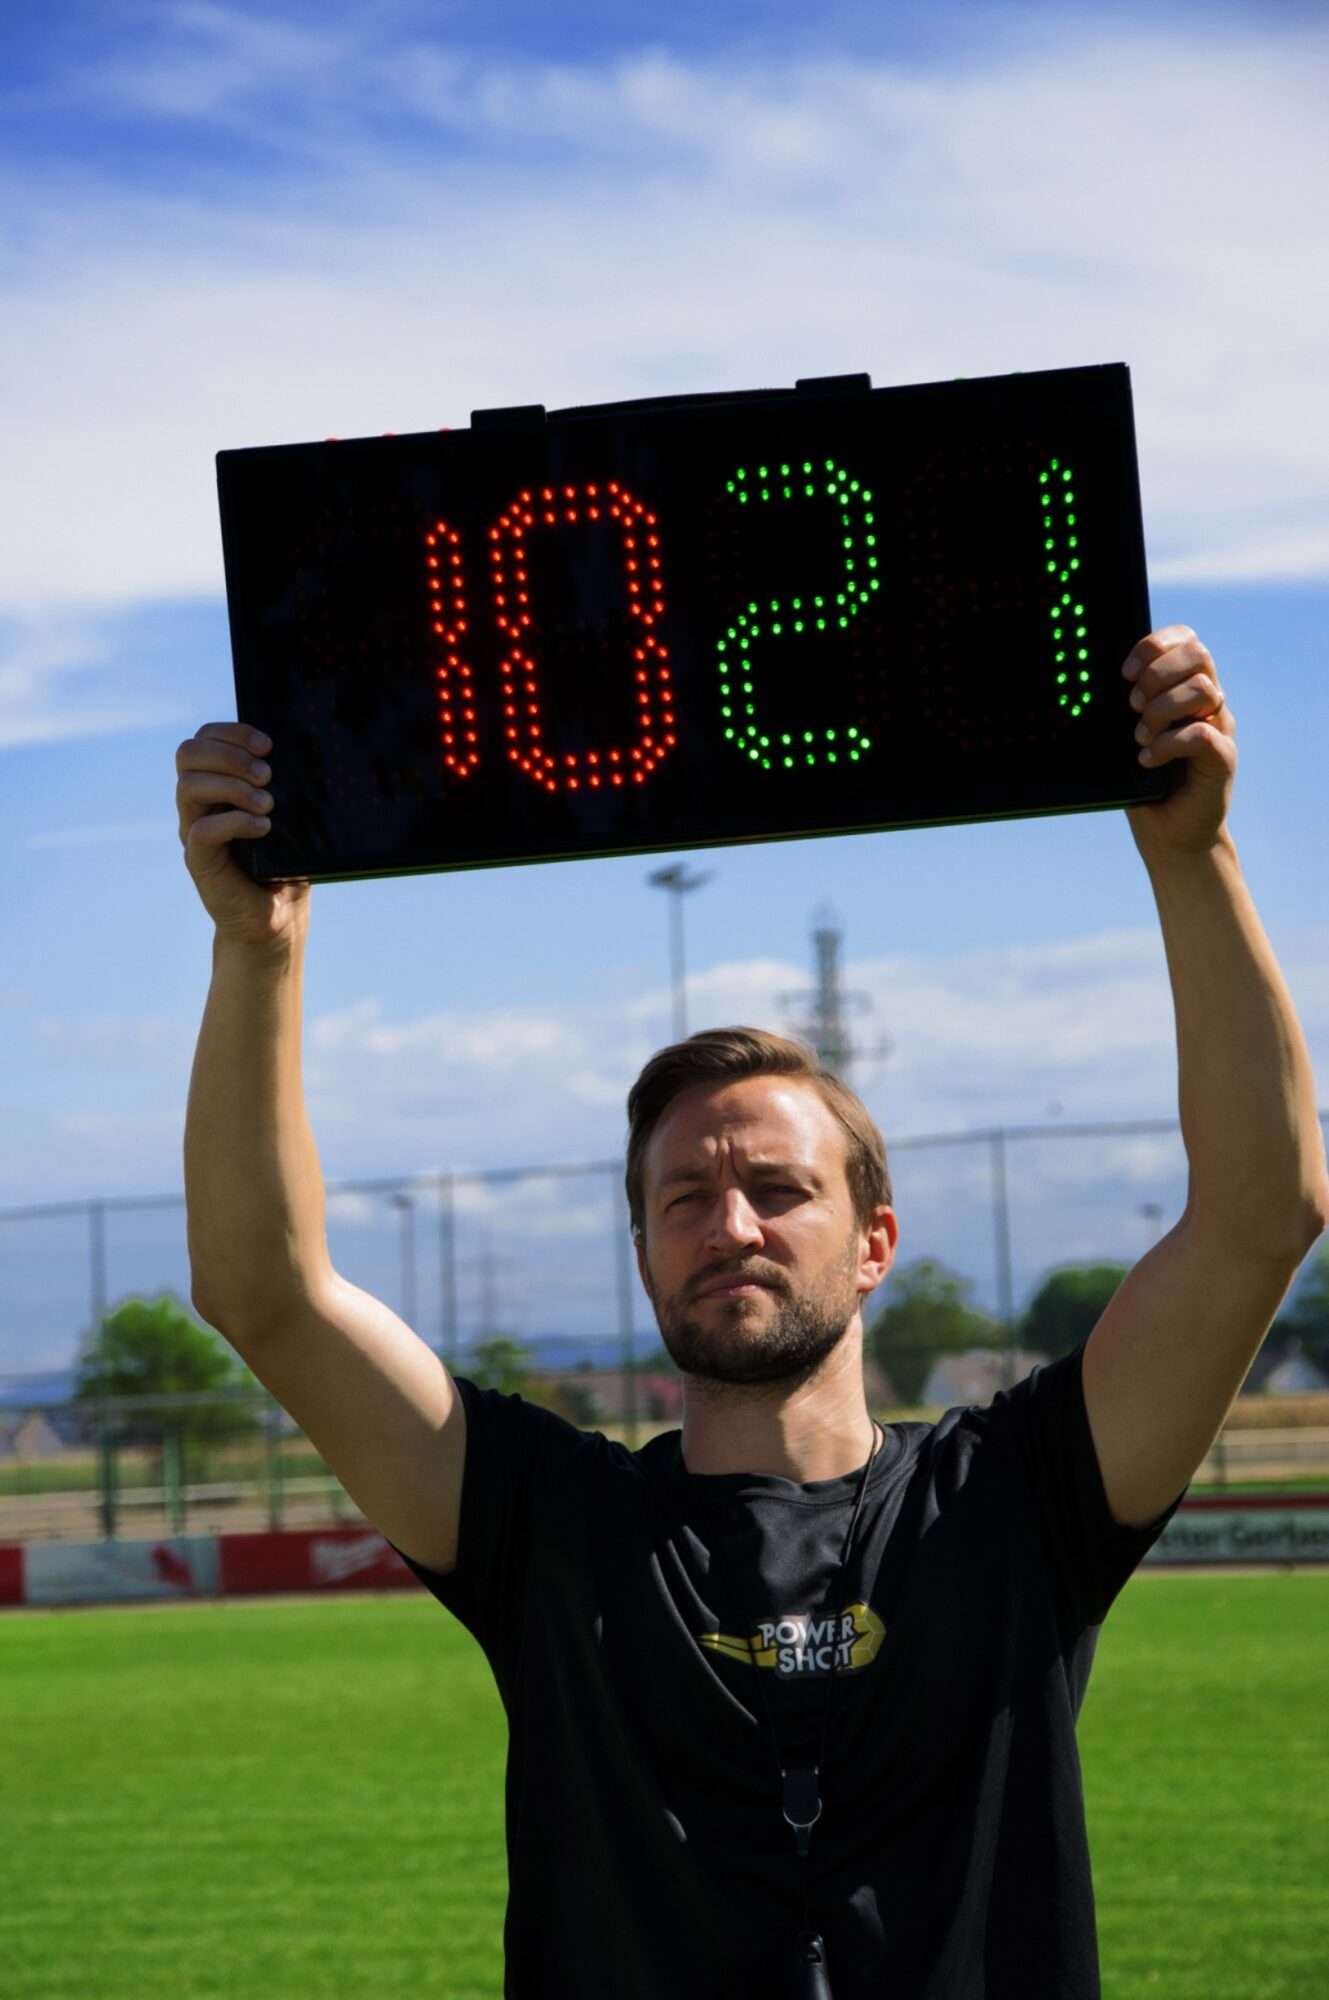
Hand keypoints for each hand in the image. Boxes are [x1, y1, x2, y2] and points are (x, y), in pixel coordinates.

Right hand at [177, 722, 309, 949]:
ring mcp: (194, 830)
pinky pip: (202, 829)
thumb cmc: (285, 864)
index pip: (205, 738)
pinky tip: (264, 828)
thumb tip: (301, 753)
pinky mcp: (199, 860)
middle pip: (188, 753)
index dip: (233, 733)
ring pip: (188, 786)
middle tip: (267, 774)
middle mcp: (199, 804)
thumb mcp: (290, 817)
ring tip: (268, 804)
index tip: (268, 746)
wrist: (277, 917)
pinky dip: (235, 821)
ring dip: (233, 786)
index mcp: (217, 784)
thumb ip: (285, 786)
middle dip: (230, 755)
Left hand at [1121, 625, 1237, 860]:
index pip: (1185, 640)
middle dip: (1157, 673)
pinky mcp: (1223, 758)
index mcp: (1186, 688)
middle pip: (1198, 655)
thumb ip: (1123, 707)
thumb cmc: (1145, 783)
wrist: (1170, 833)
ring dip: (1162, 710)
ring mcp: (1220, 729)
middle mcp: (1208, 703)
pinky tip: (1148, 759)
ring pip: (1203, 689)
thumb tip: (1086, 685)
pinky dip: (1168, 744)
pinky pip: (1203, 733)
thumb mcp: (1126, 737)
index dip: (1154, 645)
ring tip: (1140, 738)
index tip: (1124, 672)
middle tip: (1133, 705)